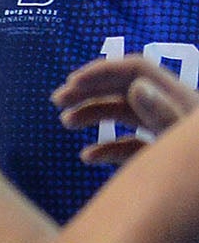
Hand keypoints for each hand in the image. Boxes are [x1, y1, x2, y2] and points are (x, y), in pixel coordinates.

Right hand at [54, 53, 198, 165]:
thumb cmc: (197, 172)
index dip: (102, 71)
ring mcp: (166, 135)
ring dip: (93, 116)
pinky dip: (108, 149)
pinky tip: (89, 158)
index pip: (136, 70)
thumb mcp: (182, 141)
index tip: (71, 83)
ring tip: (66, 124)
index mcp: (180, 100)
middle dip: (89, 91)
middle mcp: (171, 112)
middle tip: (57, 101)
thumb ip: (163, 114)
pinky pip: (131, 146)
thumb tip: (136, 87)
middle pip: (124, 88)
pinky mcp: (163, 159)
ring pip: (125, 115)